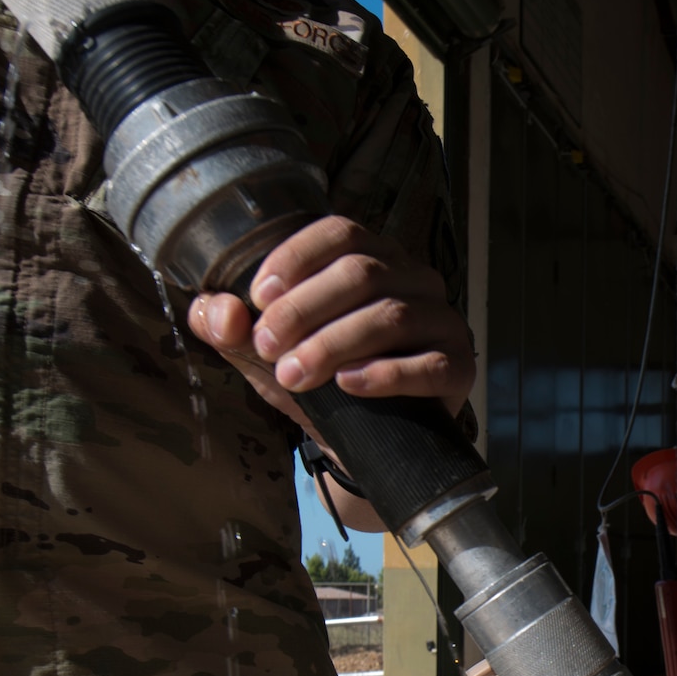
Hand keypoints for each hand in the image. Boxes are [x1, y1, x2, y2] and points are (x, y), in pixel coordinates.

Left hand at [186, 216, 474, 443]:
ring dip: (334, 344)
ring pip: (391, 315)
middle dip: (304, 309)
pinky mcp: (457, 366)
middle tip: (267, 347)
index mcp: (371, 258)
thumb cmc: (320, 380)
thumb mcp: (265, 354)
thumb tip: (220, 312)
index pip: (340, 233)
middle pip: (362, 273)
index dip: (297, 257)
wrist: (365, 442)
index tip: (259, 297)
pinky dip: (385, 374)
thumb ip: (229, 330)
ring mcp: (441, 320)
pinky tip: (349, 384)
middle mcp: (413, 279)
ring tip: (294, 375)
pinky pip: (428, 364)